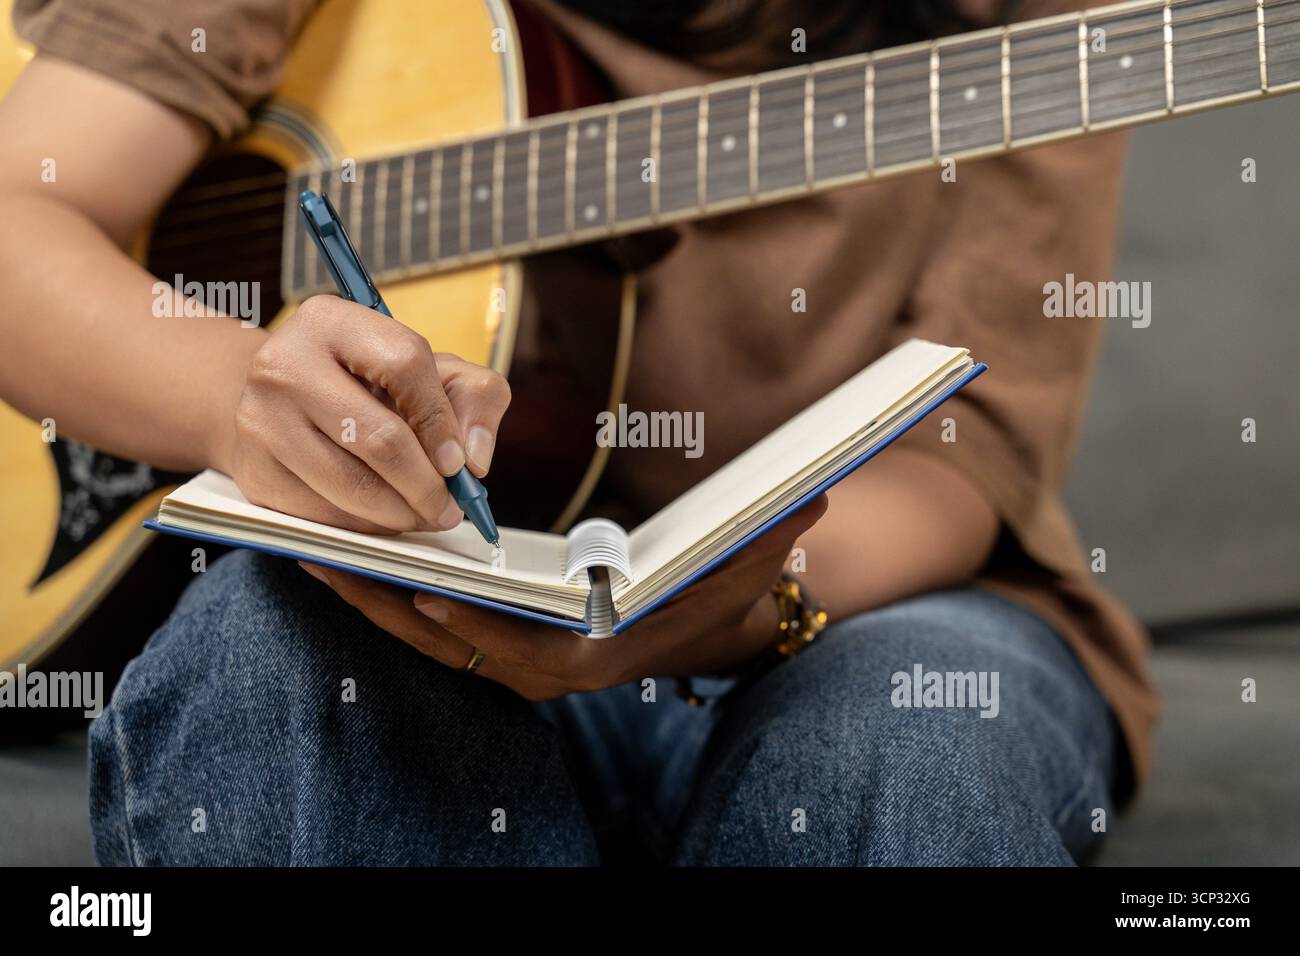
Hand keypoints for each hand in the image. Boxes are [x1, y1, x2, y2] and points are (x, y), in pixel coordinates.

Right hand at [214, 295, 510, 533]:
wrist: (282, 401)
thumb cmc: (370, 384)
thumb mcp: (429, 369)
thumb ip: (476, 396)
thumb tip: (475, 459)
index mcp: (332, 322)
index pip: (404, 365)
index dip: (441, 420)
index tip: (458, 462)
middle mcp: (285, 365)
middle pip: (378, 438)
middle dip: (427, 485)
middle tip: (450, 508)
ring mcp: (261, 420)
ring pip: (352, 486)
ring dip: (402, 514)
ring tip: (425, 516)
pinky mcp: (254, 472)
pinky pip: (324, 515)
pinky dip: (366, 528)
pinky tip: (385, 519)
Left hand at [301, 494, 827, 699]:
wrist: (691, 630)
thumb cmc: (707, 601)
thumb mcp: (740, 573)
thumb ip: (768, 542)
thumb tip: (808, 500)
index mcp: (589, 659)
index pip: (523, 650)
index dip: (475, 626)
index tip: (427, 594)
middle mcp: (539, 669)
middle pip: (449, 642)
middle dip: (385, 602)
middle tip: (323, 557)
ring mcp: (508, 657)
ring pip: (423, 634)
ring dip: (367, 594)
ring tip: (308, 547)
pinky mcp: (491, 638)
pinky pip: (425, 621)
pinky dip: (382, 590)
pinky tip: (344, 551)